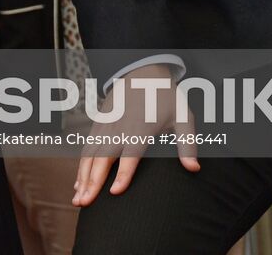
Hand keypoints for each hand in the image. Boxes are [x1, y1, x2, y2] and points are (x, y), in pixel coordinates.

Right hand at [72, 63, 199, 206]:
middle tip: (84, 204)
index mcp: (142, 127)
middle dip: (92, 181)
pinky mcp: (100, 121)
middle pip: (103, 156)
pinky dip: (81, 165)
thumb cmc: (166, 96)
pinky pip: (88, 146)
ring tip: (77, 199)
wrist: (144, 69)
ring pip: (91, 153)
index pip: (131, 154)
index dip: (123, 173)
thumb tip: (194, 169)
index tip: (115, 192)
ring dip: (82, 177)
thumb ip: (187, 144)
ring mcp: (107, 124)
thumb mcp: (183, 116)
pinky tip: (78, 182)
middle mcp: (120, 126)